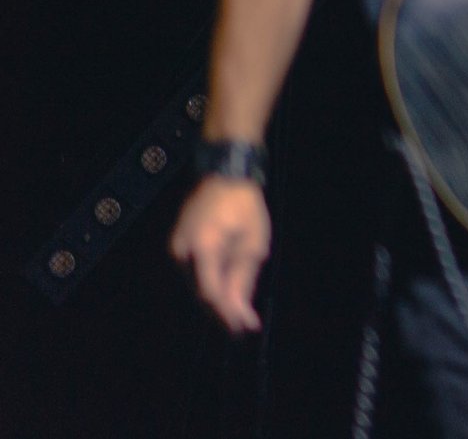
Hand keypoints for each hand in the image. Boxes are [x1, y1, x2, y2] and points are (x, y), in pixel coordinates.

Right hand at [170, 176, 268, 333]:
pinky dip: (210, 279)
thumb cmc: (246, 208)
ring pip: (196, 282)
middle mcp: (183, 251)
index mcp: (203, 248)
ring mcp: (177, 247)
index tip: (244, 327)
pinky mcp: (178, 244)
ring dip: (217, 295)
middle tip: (245, 323)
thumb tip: (241, 310)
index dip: (227, 312)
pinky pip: (194, 270)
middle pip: (201, 290)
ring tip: (239, 310)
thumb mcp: (254, 243)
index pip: (210, 292)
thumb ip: (244, 277)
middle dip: (223, 307)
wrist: (225, 176)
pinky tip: (226, 287)